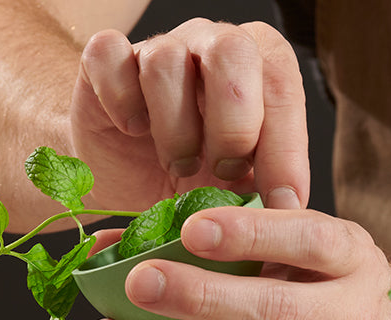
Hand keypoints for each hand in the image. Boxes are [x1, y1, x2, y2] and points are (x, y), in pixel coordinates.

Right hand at [71, 19, 309, 213]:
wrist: (120, 178)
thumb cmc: (186, 176)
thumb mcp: (234, 187)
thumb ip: (263, 185)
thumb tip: (287, 207)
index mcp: (257, 62)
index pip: (282, 84)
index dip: (286, 146)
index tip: (282, 200)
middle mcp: (209, 42)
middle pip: (231, 51)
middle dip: (234, 124)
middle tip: (225, 171)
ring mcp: (155, 46)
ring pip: (166, 61)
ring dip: (174, 128)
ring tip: (178, 164)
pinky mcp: (102, 60)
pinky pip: (109, 55)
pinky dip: (121, 99)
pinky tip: (132, 131)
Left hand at [83, 205, 390, 319]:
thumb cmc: (339, 287)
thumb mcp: (317, 247)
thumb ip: (247, 232)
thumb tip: (134, 230)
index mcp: (352, 261)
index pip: (307, 241)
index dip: (250, 233)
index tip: (192, 226)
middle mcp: (348, 319)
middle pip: (270, 311)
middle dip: (196, 297)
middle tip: (136, 281)